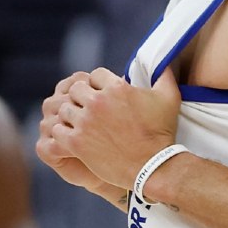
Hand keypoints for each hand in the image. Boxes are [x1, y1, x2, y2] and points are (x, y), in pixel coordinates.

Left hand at [50, 67, 180, 188]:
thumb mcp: (169, 97)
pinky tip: (73, 136)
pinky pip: (58, 129)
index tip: (104, 95)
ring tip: (81, 123)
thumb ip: (164, 74)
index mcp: (117, 87)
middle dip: (83, 97)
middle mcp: (98, 102)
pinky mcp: (77, 142)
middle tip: (90, 110)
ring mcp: (85, 122)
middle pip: (76, 89)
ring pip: (65, 108)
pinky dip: (63, 132)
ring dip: (71, 114)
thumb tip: (165, 61)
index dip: (99, 84)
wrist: (153, 166)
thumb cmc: (161, 132)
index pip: (95, 75)